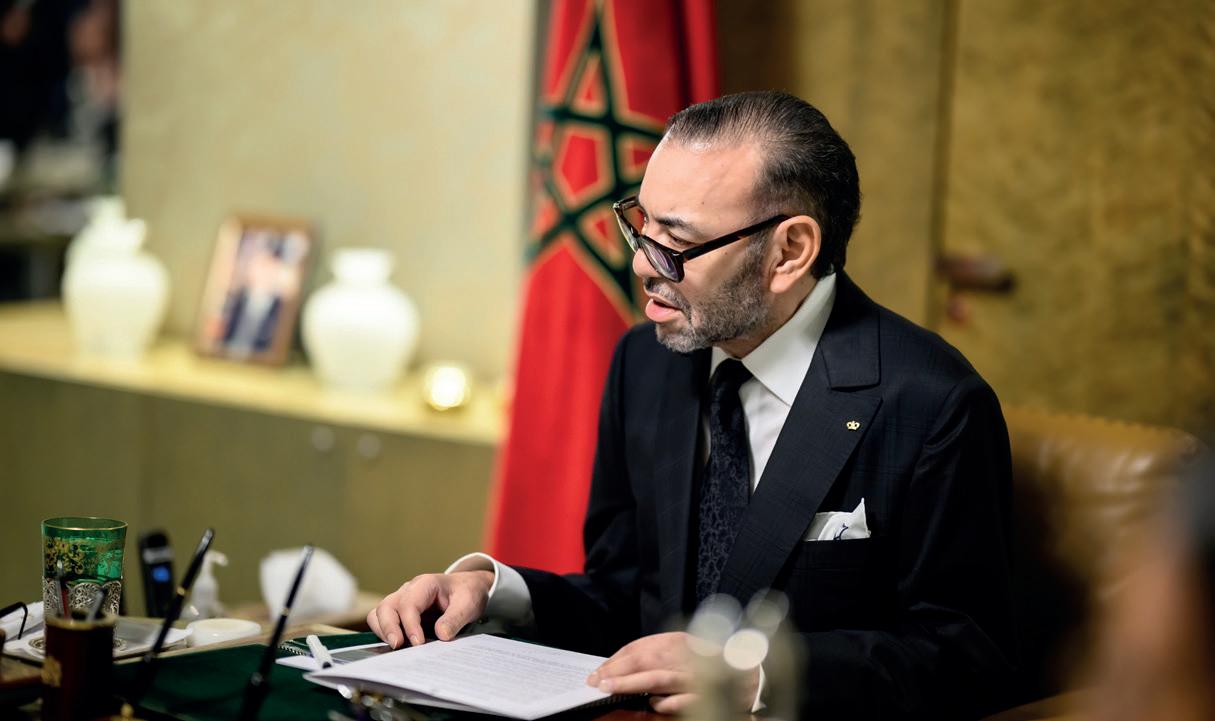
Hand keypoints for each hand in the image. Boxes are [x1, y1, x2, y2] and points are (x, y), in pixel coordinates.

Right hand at [367, 570, 493, 648]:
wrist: (468, 589)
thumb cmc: (467, 593)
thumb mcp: (469, 603)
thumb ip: (456, 618)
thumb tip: (441, 635)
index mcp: (425, 584)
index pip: (409, 603)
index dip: (410, 624)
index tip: (418, 643)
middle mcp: (408, 591)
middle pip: (386, 606)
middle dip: (388, 627)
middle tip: (397, 646)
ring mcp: (402, 601)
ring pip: (379, 614)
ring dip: (383, 631)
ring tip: (396, 648)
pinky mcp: (400, 614)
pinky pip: (383, 623)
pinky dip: (385, 635)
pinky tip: (398, 647)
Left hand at [585, 632, 759, 714]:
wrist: (749, 675)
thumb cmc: (711, 663)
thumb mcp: (683, 650)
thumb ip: (658, 655)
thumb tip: (622, 668)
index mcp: (678, 640)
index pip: (640, 647)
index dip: (617, 659)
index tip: (599, 671)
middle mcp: (685, 655)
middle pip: (645, 660)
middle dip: (618, 670)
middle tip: (597, 680)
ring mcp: (695, 676)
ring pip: (657, 678)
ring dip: (631, 684)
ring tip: (611, 688)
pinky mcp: (704, 696)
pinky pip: (677, 700)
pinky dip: (662, 703)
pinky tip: (651, 704)